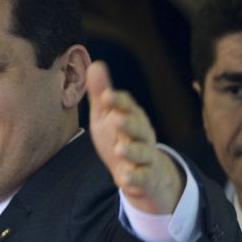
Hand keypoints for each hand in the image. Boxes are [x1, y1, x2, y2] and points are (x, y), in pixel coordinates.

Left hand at [87, 61, 182, 213]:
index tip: (106, 96)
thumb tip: (95, 63)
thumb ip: (101, 94)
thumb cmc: (120, 137)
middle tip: (117, 119)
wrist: (145, 174)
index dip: (118, 101)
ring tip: (120, 150)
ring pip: (142, 152)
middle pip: (138, 127)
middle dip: (129, 122)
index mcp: (132, 117)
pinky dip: (135, 178)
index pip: (127, 106)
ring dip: (131, 150)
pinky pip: (142, 177)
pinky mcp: (145, 177)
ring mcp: (146, 156)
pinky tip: (125, 178)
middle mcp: (142, 135)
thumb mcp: (107, 116)